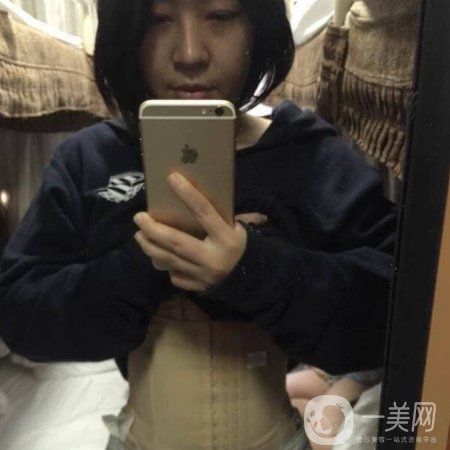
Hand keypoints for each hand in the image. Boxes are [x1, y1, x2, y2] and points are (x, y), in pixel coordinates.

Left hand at [133, 173, 247, 291]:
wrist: (253, 277)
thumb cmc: (240, 244)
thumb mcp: (236, 227)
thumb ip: (218, 215)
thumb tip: (196, 193)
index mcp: (227, 238)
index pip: (204, 212)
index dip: (188, 194)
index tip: (172, 178)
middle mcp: (213, 258)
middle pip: (177, 242)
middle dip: (154, 229)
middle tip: (139, 217)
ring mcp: (204, 275)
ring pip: (170, 260)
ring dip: (150, 246)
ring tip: (139, 234)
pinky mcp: (198, 287)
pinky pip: (176, 276)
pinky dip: (166, 265)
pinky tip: (159, 256)